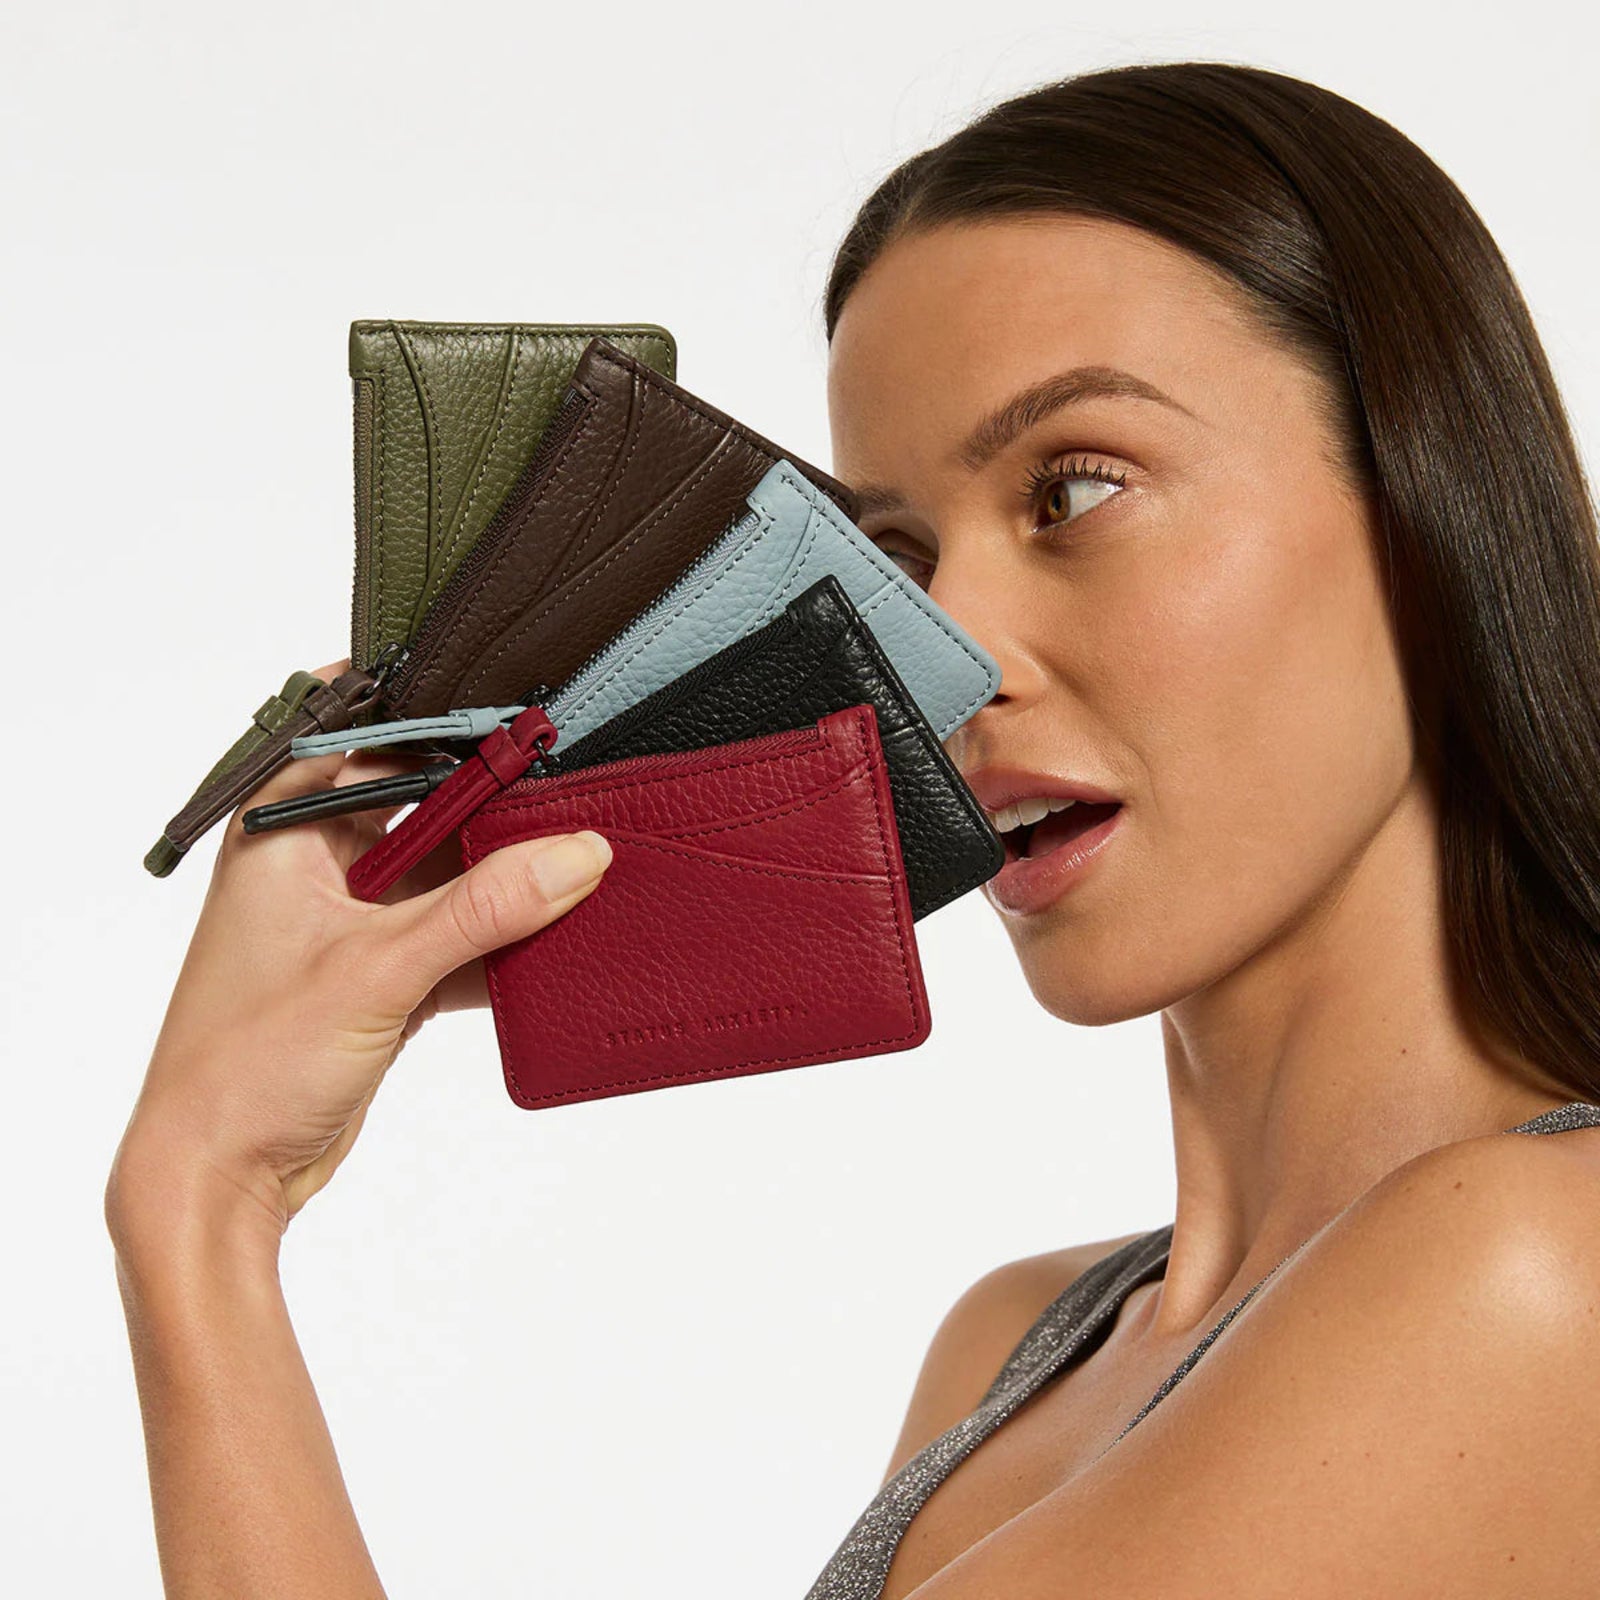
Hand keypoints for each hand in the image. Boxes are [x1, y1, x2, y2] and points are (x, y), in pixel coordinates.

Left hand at [107, 659, 611, 1245]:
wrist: (218, 1179)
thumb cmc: (243, 1068)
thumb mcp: (377, 970)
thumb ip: (483, 908)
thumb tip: (574, 854)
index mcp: (282, 834)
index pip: (369, 742)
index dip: (443, 725)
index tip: (520, 721)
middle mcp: (314, 867)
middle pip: (423, 808)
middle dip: (492, 810)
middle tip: (567, 799)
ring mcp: (349, 924)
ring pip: (445, 875)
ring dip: (502, 882)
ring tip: (574, 867)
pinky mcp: (379, 977)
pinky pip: (455, 936)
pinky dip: (498, 941)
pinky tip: (551, 938)